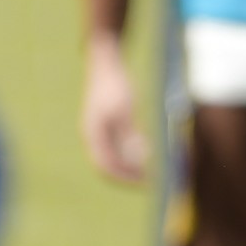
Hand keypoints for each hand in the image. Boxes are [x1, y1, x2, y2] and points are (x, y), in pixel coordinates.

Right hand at [80, 38, 148, 185]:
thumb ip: (129, 134)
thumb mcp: (125, 110)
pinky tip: (146, 150)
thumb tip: (138, 157)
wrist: (106, 62)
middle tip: (151, 180)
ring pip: (114, 157)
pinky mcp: (107, 125)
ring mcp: (99, 131)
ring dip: (131, 165)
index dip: (125, 177)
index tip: (144, 183)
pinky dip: (131, 153)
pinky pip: (117, 147)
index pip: (106, 166)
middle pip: (109, 165)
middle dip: (129, 174)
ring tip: (151, 168)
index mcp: (94, 134)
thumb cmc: (115, 84)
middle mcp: (94, 136)